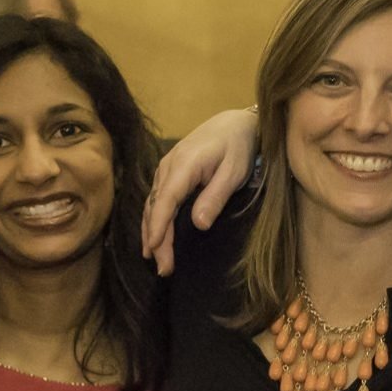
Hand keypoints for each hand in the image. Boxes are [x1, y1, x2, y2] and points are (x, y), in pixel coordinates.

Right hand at [140, 107, 262, 275]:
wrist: (236, 122)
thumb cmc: (239, 146)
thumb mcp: (234, 171)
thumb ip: (216, 196)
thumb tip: (199, 224)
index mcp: (184, 165)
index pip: (165, 200)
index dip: (159, 227)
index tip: (155, 250)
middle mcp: (168, 166)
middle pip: (155, 206)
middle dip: (155, 238)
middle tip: (163, 268)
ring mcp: (166, 168)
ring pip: (152, 204)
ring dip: (152, 231)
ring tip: (155, 259)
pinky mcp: (169, 171)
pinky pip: (157, 198)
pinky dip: (155, 219)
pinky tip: (155, 236)